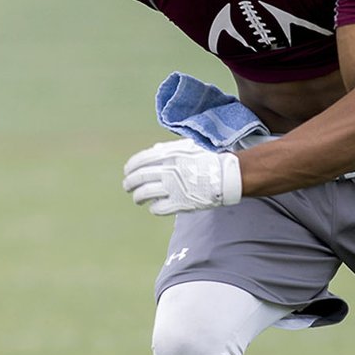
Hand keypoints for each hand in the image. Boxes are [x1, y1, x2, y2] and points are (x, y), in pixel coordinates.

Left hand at [122, 139, 241, 214]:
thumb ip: (168, 149)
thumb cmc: (208, 159)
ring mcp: (172, 188)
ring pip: (144, 194)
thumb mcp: (187, 146)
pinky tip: (154, 206)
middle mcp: (167, 171)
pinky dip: (153, 207)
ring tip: (137, 199)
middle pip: (139, 178)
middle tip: (127, 186)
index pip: (140, 161)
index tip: (127, 171)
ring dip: (137, 197)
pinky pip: (158, 208)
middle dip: (129, 183)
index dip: (130, 167)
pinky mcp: (180, 203)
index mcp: (168, 155)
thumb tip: (153, 150)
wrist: (226, 175)